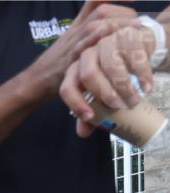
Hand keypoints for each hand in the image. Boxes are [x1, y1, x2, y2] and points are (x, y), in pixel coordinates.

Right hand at [25, 2, 139, 101]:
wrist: (35, 81)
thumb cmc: (56, 67)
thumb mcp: (73, 45)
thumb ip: (91, 37)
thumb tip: (114, 33)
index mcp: (77, 26)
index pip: (95, 1)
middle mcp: (75, 31)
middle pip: (100, 9)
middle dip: (123, 12)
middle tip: (137, 24)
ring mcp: (72, 45)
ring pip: (96, 23)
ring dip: (118, 24)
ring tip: (134, 32)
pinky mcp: (69, 61)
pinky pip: (83, 45)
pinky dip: (98, 37)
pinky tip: (111, 37)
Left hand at [62, 17, 158, 134]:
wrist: (137, 48)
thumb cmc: (114, 74)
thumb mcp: (102, 92)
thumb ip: (92, 111)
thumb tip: (82, 134)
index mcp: (75, 70)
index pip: (67, 87)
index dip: (76, 103)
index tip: (90, 118)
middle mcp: (87, 55)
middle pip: (88, 75)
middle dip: (104, 94)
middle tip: (119, 107)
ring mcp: (107, 43)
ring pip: (112, 66)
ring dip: (125, 87)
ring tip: (135, 101)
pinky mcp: (127, 36)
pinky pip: (134, 57)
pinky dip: (142, 75)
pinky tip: (147, 87)